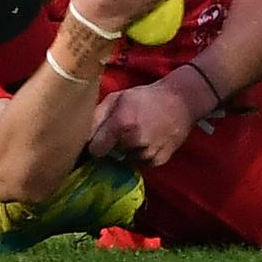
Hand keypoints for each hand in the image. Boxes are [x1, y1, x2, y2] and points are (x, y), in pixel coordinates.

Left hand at [86, 74, 202, 166]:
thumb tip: (80, 135)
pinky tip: (149, 140)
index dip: (96, 144)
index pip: (96, 150)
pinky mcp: (160, 160)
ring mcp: (149, 153)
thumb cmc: (145, 97)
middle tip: (123, 131)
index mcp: (121, 123)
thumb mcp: (118, 97)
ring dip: (128, 152)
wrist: (181, 100)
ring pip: (127, 161)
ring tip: (138, 134)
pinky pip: (142, 164)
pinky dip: (142, 156)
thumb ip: (97, 115)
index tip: (99, 139)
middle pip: (111, 155)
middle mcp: (134, 141)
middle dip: (113, 146)